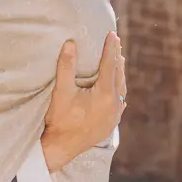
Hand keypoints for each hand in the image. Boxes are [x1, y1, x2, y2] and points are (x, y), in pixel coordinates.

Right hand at [40, 32, 126, 172]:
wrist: (62, 147)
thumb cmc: (60, 119)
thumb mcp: (61, 91)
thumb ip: (66, 66)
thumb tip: (70, 43)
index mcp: (104, 94)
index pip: (110, 65)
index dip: (110, 48)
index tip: (112, 34)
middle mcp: (114, 104)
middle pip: (119, 75)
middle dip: (116, 58)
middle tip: (115, 42)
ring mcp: (114, 115)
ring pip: (121, 89)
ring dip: (119, 73)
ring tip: (118, 60)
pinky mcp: (111, 123)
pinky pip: (120, 101)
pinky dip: (119, 89)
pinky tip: (118, 89)